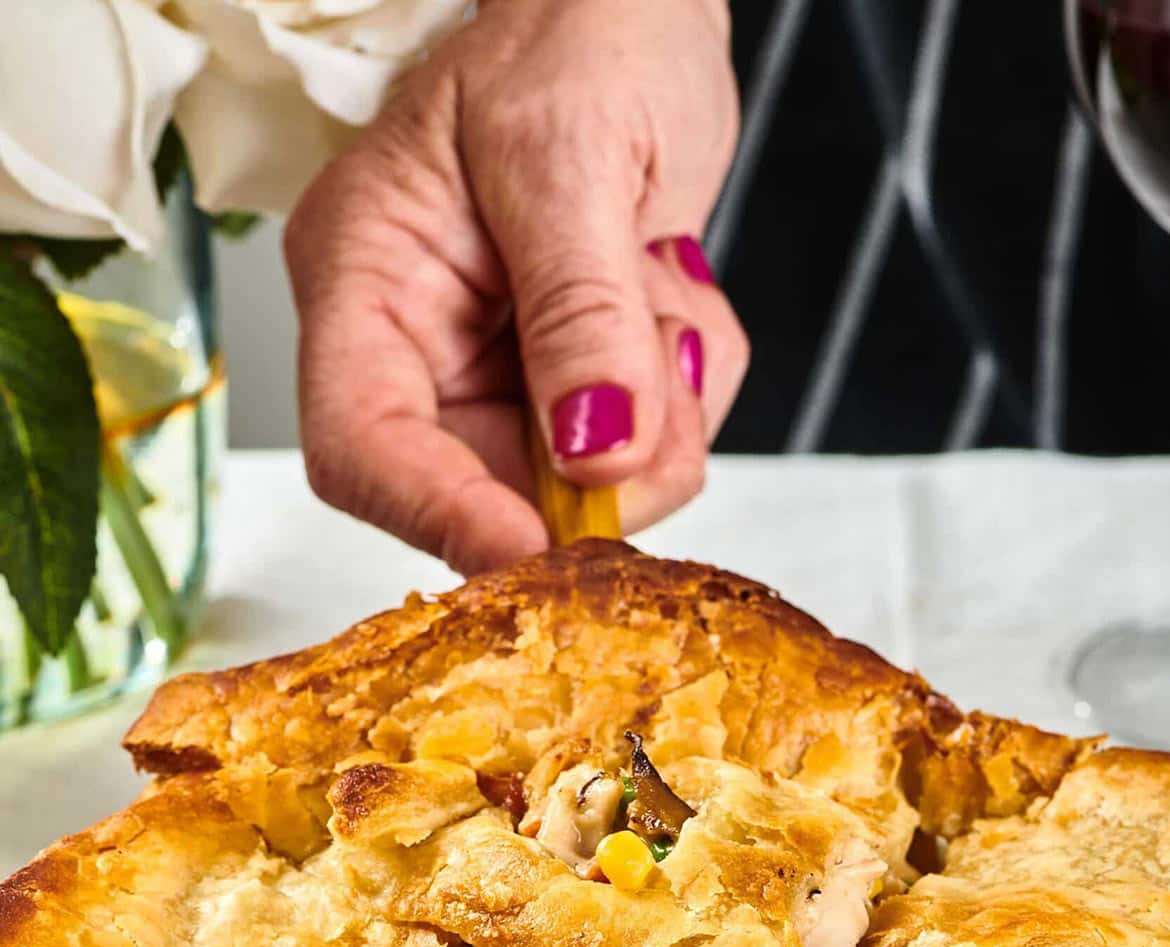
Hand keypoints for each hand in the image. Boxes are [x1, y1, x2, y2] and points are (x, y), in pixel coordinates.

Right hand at [285, 0, 745, 573]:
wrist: (635, 5)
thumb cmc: (578, 29)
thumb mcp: (570, 150)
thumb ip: (583, 310)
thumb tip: (593, 453)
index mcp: (365, 275)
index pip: (359, 446)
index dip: (441, 514)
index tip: (538, 545)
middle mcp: (419, 343)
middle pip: (484, 490)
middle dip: (592, 474)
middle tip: (664, 404)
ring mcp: (496, 371)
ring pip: (578, 486)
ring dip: (659, 420)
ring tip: (668, 297)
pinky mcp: (568, 384)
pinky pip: (641, 448)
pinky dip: (685, 392)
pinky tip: (675, 298)